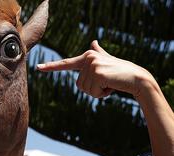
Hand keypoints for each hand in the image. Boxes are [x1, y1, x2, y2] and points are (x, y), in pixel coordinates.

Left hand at [37, 40, 153, 98]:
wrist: (137, 78)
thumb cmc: (120, 72)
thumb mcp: (107, 61)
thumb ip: (98, 53)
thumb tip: (93, 42)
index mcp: (87, 57)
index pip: (66, 63)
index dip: (51, 67)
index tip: (38, 68)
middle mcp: (88, 58)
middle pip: (79, 85)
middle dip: (93, 89)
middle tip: (107, 81)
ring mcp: (92, 65)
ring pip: (85, 90)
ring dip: (98, 91)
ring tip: (110, 83)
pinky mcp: (97, 73)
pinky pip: (92, 92)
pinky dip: (102, 94)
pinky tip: (112, 86)